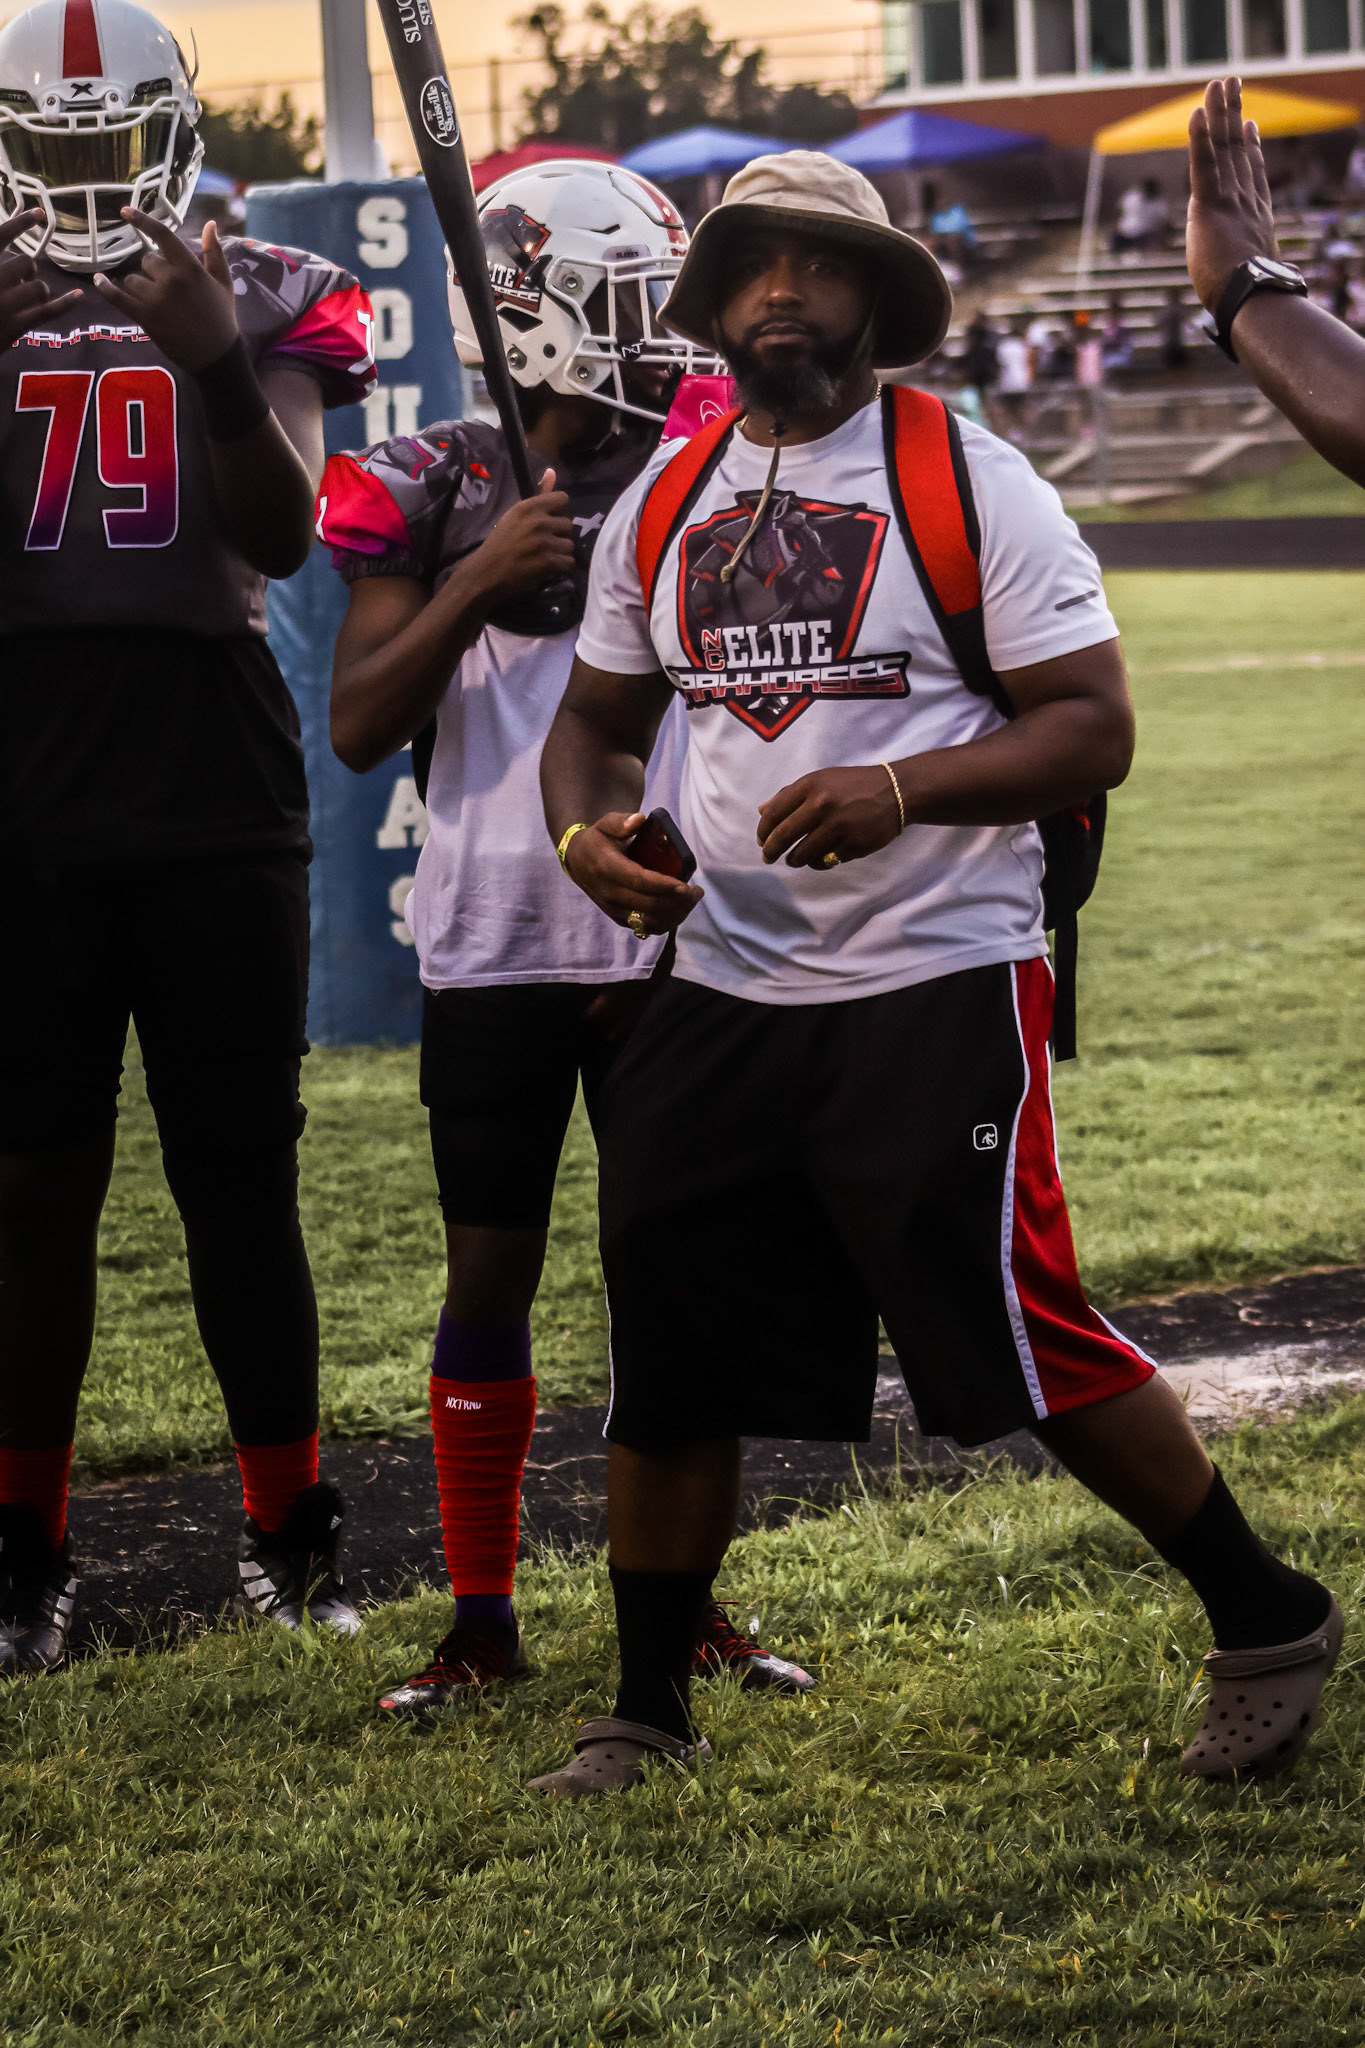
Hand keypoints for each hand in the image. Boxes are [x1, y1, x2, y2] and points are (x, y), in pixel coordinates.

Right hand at [0, 210, 81, 347]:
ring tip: (25, 298)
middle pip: (25, 263)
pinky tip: (79, 295)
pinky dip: (66, 303)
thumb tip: (10, 251)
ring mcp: (4, 305)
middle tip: (20, 280)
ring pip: (38, 287)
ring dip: (37, 290)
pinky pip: (47, 312)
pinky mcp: (15, 326)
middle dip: (28, 270)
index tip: (38, 213)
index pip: (0, 236)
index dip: (20, 223)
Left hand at [92, 211, 238, 370]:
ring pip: (133, 280)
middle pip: (147, 261)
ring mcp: (156, 299)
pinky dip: (106, 288)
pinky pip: (118, 298)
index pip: (163, 235)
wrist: (217, 356)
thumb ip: (214, 252)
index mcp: (191, 267)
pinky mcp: (145, 318)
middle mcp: (172, 280)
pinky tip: (98, 279)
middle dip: (154, 271)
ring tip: (159, 303)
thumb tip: (209, 224)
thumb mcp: (224, 282)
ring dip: (141, 287)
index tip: (125, 211)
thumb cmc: (221, 317)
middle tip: (169, 291)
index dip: (142, 220)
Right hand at [472, 471, 575, 600]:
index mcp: (529, 506)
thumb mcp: (515, 514)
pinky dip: (560, 566)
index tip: (549, 520)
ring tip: (546, 556)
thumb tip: (552, 471)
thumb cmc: (500, 542)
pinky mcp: (548, 562)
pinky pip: (568, 562)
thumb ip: (539, 495)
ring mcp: (544, 542)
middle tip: (545, 542)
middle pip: (567, 524)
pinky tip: (547, 567)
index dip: (558, 510)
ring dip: (560, 552)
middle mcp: (538, 521)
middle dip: (559, 534)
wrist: (488, 571)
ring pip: (569, 545)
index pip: (562, 498)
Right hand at [563, 811, 702, 934]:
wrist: (578, 861)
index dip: (663, 886)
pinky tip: (680, 910)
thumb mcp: (605, 824)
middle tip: (697, 891)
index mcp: (606, 868)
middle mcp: (609, 893)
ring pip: (649, 921)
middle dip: (676, 901)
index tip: (685, 886)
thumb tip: (640, 819)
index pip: (638, 881)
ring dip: (675, 914)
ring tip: (692, 900)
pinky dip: (666, 922)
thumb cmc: (598, 840)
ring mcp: (613, 909)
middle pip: (647, 905)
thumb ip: (621, 822)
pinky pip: (646, 928)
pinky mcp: (619, 918)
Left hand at [757, 764, 901, 869]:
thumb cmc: (853, 785)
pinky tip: (819, 858)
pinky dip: (819, 862)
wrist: (896, 792)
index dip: (763, 831)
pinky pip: (825, 861)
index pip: (774, 813)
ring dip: (794, 860)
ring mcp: (838, 827)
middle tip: (768, 857)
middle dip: (771, 851)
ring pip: (802, 854)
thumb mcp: (821, 780)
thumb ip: (790, 795)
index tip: (762, 840)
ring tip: (794, 859)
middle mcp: (822, 805)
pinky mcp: (853, 845)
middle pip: (783, 837)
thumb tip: (761, 811)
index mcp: (811, 786)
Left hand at [1187, 77, 1278, 310]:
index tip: (1248, 124)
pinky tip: (1196, 113)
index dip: (1249, 146)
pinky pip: (1204, 165)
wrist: (1253, 300)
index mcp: (1256, 217)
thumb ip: (1268, 271)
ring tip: (1218, 83)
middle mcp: (1245, 201)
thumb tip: (1286, 282)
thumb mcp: (1260, 278)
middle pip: (1238, 149)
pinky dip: (1200, 139)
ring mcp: (1230, 200)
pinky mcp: (1210, 206)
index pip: (1251, 174)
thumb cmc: (1257, 299)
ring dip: (1219, 113)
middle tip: (1231, 86)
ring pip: (1224, 148)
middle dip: (1233, 115)